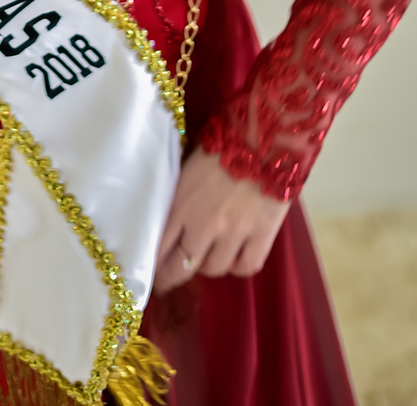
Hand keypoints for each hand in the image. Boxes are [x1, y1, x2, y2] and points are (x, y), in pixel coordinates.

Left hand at [154, 146, 289, 291]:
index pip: (160, 246)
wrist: (265, 136)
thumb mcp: (190, 166)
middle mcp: (204, 223)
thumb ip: (180, 196)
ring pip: (214, 269)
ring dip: (209, 263)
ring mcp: (234, 232)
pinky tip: (236, 254)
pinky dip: (239, 265)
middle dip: (172, 276)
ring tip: (210, 252)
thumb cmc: (224, 143)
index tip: (151, 273)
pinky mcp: (261, 235)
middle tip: (169, 280)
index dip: (154, 265)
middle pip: (182, 267)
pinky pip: (245, 266)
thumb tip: (169, 218)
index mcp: (182, 202)